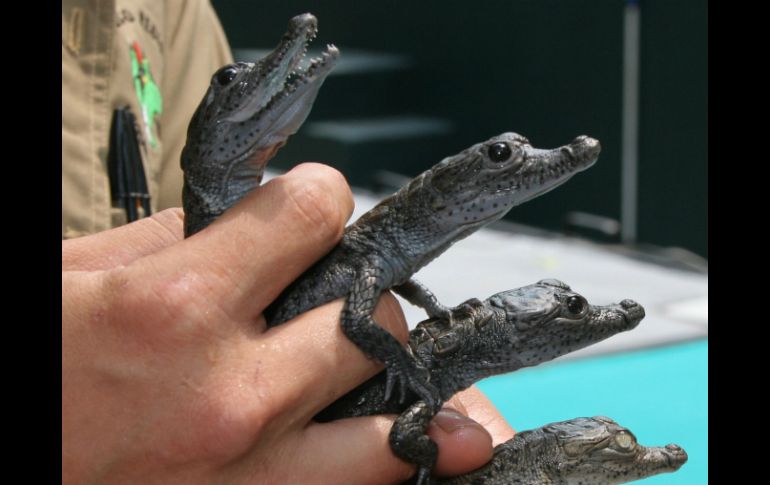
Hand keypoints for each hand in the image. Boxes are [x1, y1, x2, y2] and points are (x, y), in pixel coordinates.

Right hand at [62, 163, 512, 483]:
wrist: (13, 463)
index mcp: (176, 306)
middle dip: (359, 291)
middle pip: (372, 313)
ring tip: (358, 365)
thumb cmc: (36, 367)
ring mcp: (249, 469)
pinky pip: (366, 482)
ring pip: (394, 416)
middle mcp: (230, 391)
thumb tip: (250, 218)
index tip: (308, 212)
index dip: (317, 199)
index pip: (314, 214)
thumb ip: (177, 238)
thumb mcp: (76, 274)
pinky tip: (413, 436)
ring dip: (386, 376)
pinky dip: (393, 451)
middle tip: (328, 295)